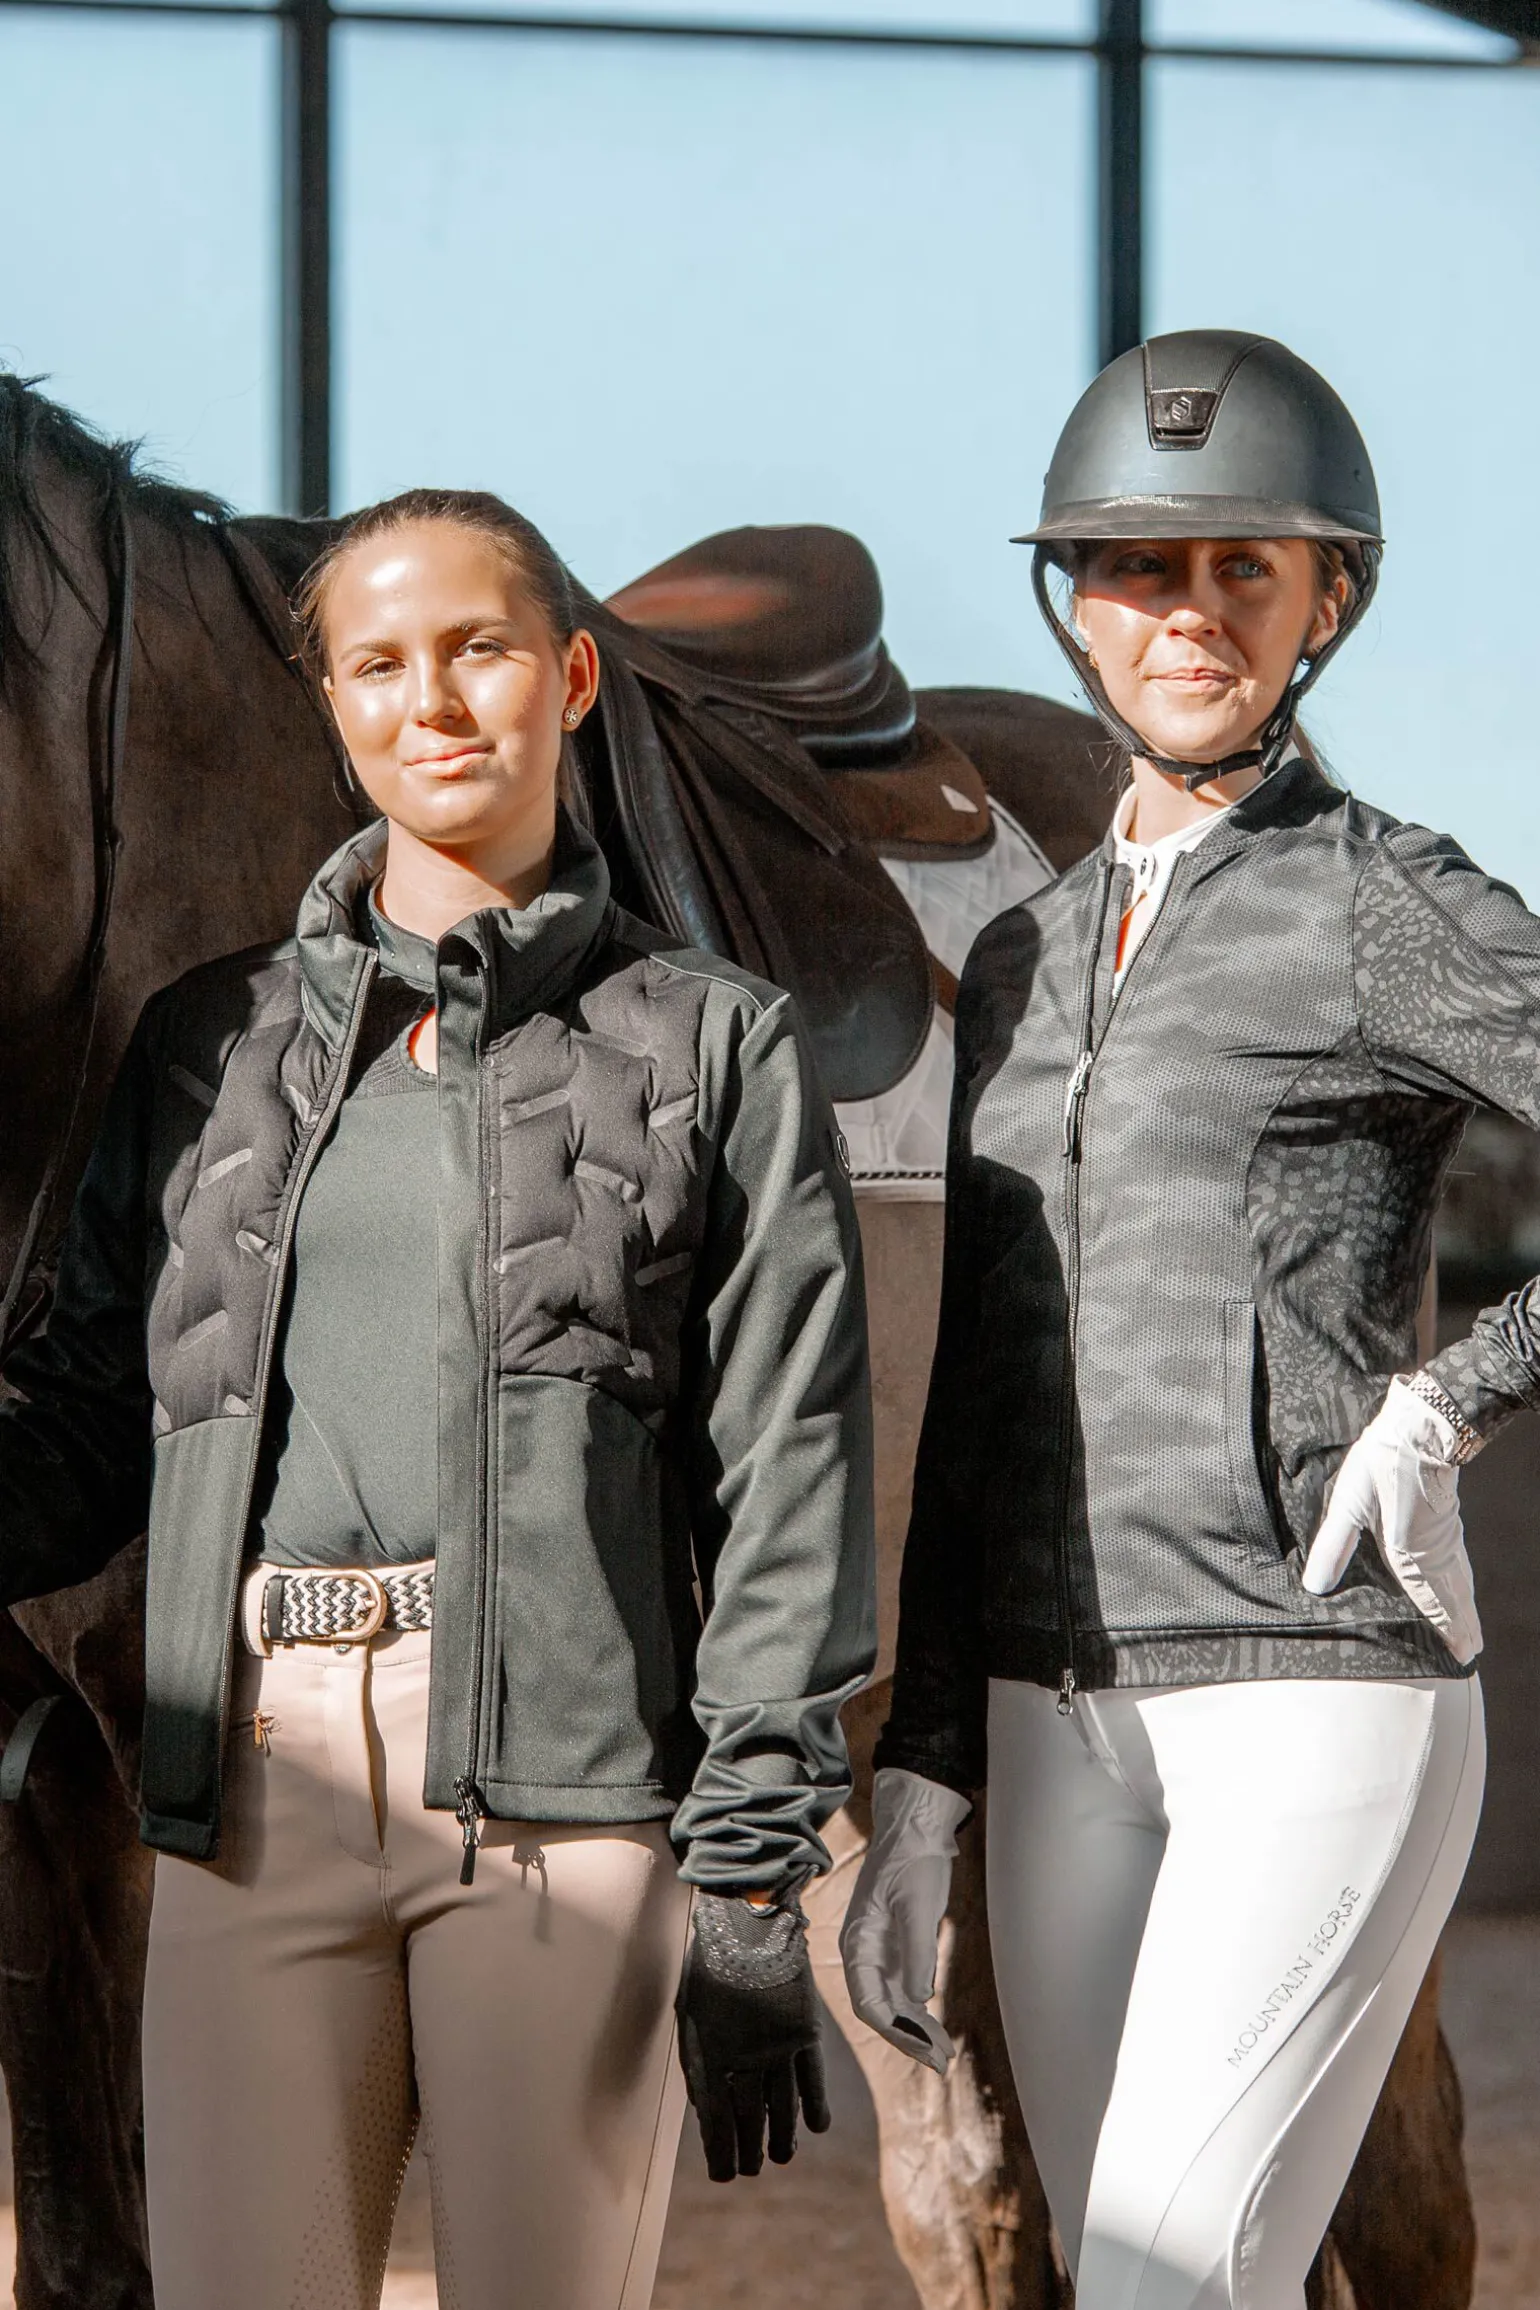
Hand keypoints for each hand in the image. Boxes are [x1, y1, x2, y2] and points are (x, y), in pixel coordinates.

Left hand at [676, 1890, 829, 2181]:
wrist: (747, 1917)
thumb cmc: (709, 1962)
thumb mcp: (689, 2011)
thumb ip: (697, 2060)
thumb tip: (706, 2108)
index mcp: (709, 2051)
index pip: (716, 2118)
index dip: (719, 2151)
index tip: (723, 2175)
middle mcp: (745, 2055)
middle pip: (749, 2117)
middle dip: (748, 2149)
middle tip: (750, 2171)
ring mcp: (778, 2043)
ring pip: (781, 2105)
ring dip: (781, 2136)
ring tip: (781, 2158)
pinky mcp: (805, 2028)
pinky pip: (812, 2077)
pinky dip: (815, 2105)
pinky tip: (817, 2128)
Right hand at [839, 1766, 968, 2073]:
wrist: (917, 1828)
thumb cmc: (913, 1862)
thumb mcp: (917, 1906)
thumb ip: (918, 1953)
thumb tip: (920, 1998)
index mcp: (859, 1943)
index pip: (868, 2001)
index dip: (894, 2029)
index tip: (921, 2047)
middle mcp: (865, 1953)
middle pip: (880, 2009)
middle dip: (907, 2038)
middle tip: (938, 2061)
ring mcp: (881, 1952)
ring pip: (893, 2004)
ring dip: (915, 2030)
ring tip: (943, 2055)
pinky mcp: (898, 1947)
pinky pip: (904, 1990)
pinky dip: (920, 2011)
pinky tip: (936, 2029)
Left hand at [1302, 1377, 1481, 1664]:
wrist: (1421, 1426)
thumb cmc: (1382, 1462)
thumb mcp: (1349, 1502)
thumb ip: (1334, 1545)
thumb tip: (1315, 1585)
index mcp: (1408, 1551)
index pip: (1426, 1600)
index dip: (1440, 1628)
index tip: (1457, 1654)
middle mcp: (1433, 1549)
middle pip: (1450, 1596)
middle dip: (1459, 1625)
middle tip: (1470, 1653)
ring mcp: (1445, 1535)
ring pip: (1458, 1579)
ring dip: (1464, 1607)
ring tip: (1471, 1630)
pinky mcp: (1447, 1520)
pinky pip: (1459, 1560)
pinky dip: (1463, 1580)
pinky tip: (1463, 1584)